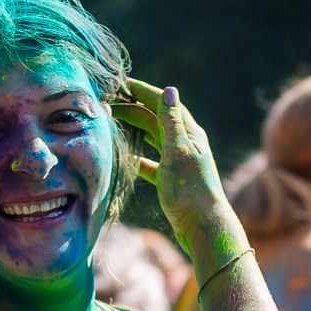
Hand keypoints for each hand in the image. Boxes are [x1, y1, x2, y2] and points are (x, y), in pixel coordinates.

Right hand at [109, 79, 234, 255]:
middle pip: (155, 119)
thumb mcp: (178, 152)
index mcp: (189, 132)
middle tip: (107, 103)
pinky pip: (150, 161)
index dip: (142, 91)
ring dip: (133, 129)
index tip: (120, 84)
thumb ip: (172, 122)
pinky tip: (123, 156)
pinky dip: (137, 156)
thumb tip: (169, 89)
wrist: (203, 226)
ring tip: (111, 122)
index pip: (163, 103)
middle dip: (132, 108)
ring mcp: (178, 161)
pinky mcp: (171, 179)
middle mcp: (185, 143)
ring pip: (152, 138)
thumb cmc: (190, 189)